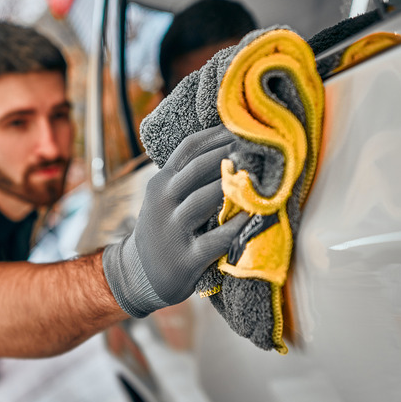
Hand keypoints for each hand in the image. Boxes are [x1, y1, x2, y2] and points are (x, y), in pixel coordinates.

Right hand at [103, 125, 248, 317]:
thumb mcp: (164, 198)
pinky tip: (255, 216)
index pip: (189, 148)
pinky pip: (216, 239)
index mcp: (161, 183)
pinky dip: (237, 226)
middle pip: (198, 168)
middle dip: (230, 154)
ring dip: (233, 186)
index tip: (244, 127)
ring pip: (204, 199)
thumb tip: (229, 147)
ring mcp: (172, 229)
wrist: (139, 274)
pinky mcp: (186, 258)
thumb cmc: (164, 229)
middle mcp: (163, 201)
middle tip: (260, 146)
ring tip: (261, 175)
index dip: (218, 135)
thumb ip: (186, 176)